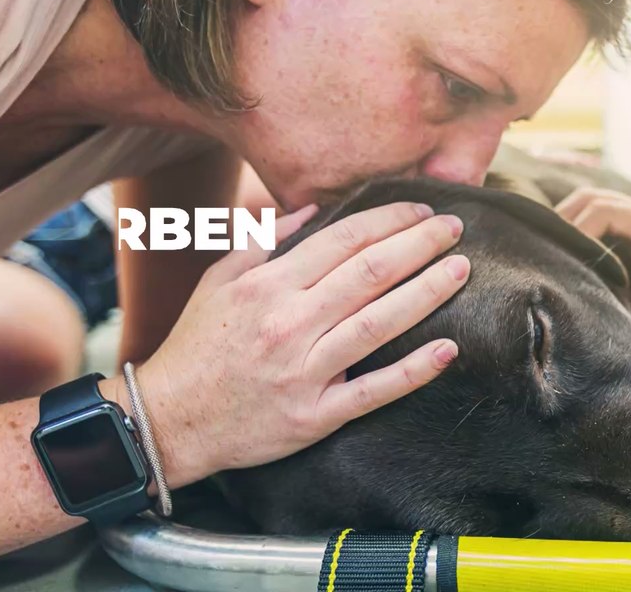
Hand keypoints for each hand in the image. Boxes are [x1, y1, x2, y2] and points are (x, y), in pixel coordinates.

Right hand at [133, 202, 469, 484]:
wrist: (169, 422)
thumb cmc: (198, 345)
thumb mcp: (220, 280)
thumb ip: (266, 239)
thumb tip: (314, 209)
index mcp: (267, 286)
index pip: (343, 241)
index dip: (389, 221)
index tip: (422, 212)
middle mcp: (289, 324)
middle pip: (369, 274)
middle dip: (419, 246)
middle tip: (455, 229)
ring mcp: (304, 372)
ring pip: (378, 324)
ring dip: (426, 293)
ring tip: (461, 271)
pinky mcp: (315, 416)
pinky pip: (373, 391)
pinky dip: (413, 370)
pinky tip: (448, 349)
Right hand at [556, 186, 630, 335]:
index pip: (604, 212)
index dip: (576, 230)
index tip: (561, 259)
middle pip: (588, 198)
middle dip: (558, 219)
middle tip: (535, 252)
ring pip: (594, 198)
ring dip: (568, 217)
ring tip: (545, 250)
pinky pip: (607, 210)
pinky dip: (584, 220)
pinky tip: (572, 245)